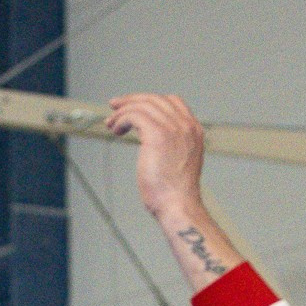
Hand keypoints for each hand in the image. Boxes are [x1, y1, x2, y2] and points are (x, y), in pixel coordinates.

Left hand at [106, 93, 207, 220]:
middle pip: (156, 99)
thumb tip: (150, 144)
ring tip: (111, 124)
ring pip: (143, 105)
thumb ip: (171, 147)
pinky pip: (135, 115)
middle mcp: (186, 125)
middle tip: (114, 106)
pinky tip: (116, 130)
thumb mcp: (178, 163)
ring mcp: (173, 128)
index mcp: (194, 131)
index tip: (133, 106)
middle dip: (132, 100)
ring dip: (123, 111)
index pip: (173, 102)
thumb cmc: (174, 193)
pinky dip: (122, 119)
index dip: (150, 101)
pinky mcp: (158, 135)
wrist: (178, 205)